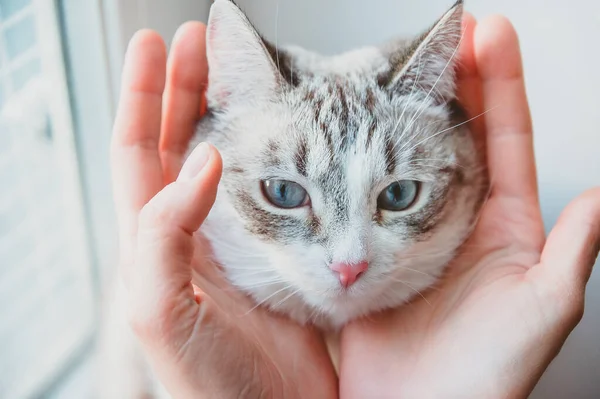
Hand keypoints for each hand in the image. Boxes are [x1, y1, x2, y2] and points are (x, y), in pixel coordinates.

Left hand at [110, 24, 336, 398]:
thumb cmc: (211, 385)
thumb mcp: (164, 315)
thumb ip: (164, 239)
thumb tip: (201, 164)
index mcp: (155, 242)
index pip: (137, 152)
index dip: (141, 96)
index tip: (154, 44)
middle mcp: (192, 232)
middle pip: (179, 142)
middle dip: (185, 87)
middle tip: (202, 39)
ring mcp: (237, 237)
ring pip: (228, 157)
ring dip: (231, 111)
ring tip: (244, 72)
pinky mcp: (279, 248)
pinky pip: (276, 186)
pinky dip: (279, 152)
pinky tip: (289, 133)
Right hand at [340, 15, 599, 398]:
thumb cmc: (485, 374)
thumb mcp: (543, 311)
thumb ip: (571, 254)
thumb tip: (599, 198)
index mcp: (506, 227)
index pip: (506, 140)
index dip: (500, 86)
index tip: (488, 33)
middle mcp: (457, 221)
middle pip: (456, 135)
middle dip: (451, 81)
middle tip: (439, 33)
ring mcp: (409, 229)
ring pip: (408, 154)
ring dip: (405, 109)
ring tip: (396, 63)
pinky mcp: (372, 245)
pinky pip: (367, 190)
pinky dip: (361, 153)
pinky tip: (354, 125)